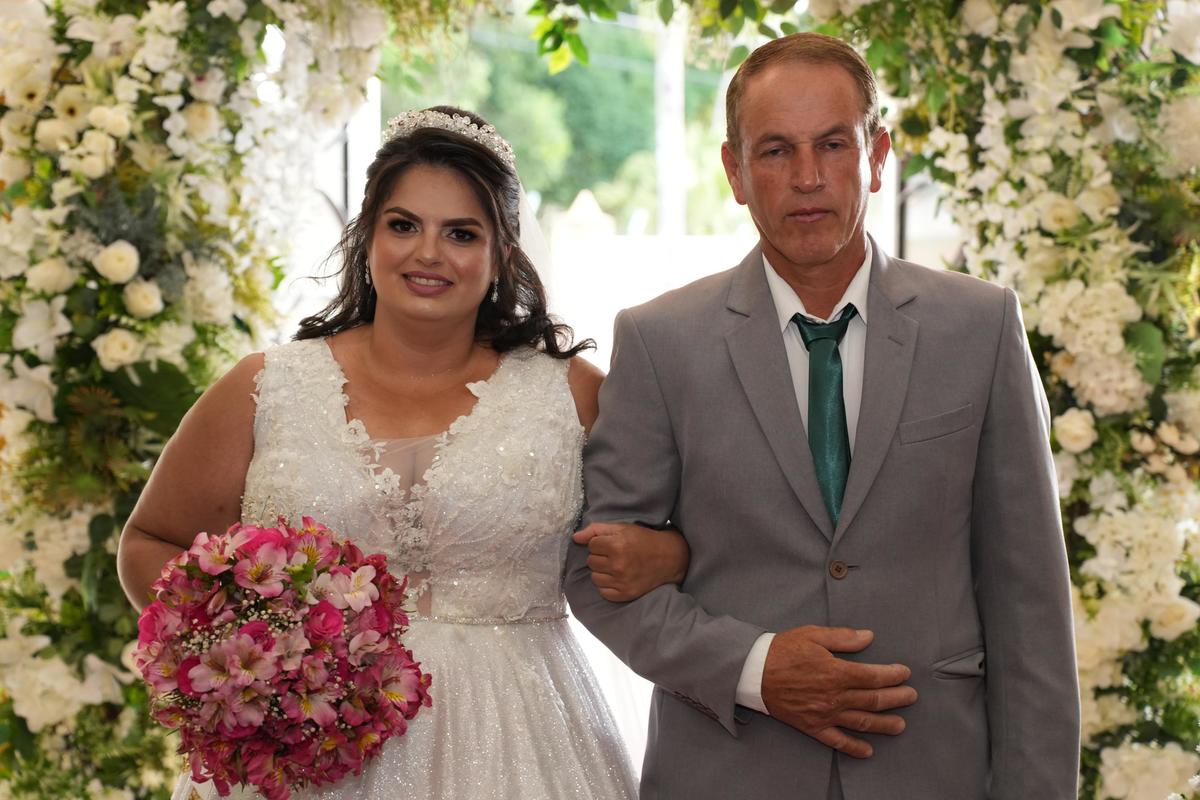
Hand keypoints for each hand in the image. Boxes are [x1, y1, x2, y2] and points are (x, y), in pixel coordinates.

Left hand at [572, 522, 688, 601]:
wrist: (668, 558)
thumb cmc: (642, 540)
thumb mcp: (622, 528)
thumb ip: (596, 530)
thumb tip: (575, 538)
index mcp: (617, 546)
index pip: (591, 545)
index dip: (600, 543)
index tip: (612, 543)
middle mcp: (618, 565)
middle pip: (591, 562)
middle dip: (600, 557)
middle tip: (615, 554)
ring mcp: (621, 582)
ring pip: (595, 577)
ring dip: (602, 572)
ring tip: (616, 566)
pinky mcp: (625, 595)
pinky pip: (603, 592)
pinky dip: (608, 585)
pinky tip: (618, 578)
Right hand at [761, 626, 916, 758]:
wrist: (753, 672)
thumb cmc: (782, 650)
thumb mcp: (813, 635)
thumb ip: (843, 637)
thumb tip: (869, 637)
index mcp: (836, 672)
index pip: (873, 676)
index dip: (893, 675)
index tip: (904, 673)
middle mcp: (834, 696)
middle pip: (873, 700)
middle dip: (896, 699)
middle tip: (911, 697)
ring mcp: (824, 714)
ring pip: (862, 722)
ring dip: (884, 724)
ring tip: (900, 726)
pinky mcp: (812, 726)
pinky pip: (837, 741)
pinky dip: (854, 748)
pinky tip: (868, 751)